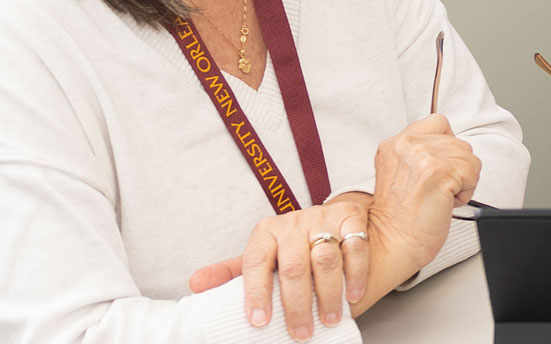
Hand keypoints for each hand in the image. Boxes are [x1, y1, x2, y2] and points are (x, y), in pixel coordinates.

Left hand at [184, 193, 372, 340]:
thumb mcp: (262, 256)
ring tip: (328, 320)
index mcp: (265, 233)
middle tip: (300, 333)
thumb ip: (233, 272)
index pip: (255, 263)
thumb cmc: (293, 246)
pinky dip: (356, 275)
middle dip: (297, 304)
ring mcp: (323, 219)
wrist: (335, 217)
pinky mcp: (351, 218)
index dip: (255, 293)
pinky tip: (353, 296)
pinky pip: (355, 248)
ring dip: (328, 295)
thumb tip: (194, 285)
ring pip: (325, 259)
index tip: (258, 321)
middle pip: (294, 267)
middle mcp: (292, 224)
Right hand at [366, 114, 480, 274]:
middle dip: (455, 168)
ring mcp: (422, 155)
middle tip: (434, 191)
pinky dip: (466, 191)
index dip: (447, 147)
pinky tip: (445, 203)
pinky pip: (473, 171)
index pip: (439, 123)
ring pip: (468, 156)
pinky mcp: (438, 170)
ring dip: (461, 180)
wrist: (391, 244)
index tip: (438, 170)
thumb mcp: (401, 173)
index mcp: (395, 143)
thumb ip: (419, 153)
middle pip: (458, 142)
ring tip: (438, 197)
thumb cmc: (400, 218)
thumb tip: (451, 146)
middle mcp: (406, 144)